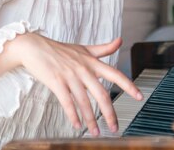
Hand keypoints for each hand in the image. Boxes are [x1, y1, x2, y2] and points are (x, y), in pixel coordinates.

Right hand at [16, 33, 142, 135]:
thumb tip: (120, 41)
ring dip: (90, 120)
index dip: (128, 85)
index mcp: (92, 62)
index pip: (115, 74)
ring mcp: (70, 76)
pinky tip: (77, 125)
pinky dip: (73, 115)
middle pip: (101, 94)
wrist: (34, 47)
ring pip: (84, 102)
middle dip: (109, 113)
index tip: (139, 97)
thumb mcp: (84, 48)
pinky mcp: (56, 82)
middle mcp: (84, 69)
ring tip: (95, 132)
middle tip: (115, 127)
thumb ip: (103, 49)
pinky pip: (67, 102)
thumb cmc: (60, 49)